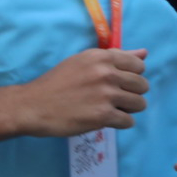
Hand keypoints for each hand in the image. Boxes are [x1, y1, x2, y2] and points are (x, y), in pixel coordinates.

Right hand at [14, 48, 147, 136]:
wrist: (31, 105)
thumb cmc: (55, 83)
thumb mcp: (82, 62)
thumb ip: (115, 57)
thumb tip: (145, 53)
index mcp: (101, 57)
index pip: (138, 65)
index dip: (130, 76)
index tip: (116, 82)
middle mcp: (106, 73)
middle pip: (142, 85)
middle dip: (131, 94)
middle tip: (110, 99)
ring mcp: (106, 95)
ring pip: (139, 104)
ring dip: (127, 109)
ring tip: (108, 109)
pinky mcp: (103, 115)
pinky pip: (129, 121)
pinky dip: (119, 123)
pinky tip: (102, 119)